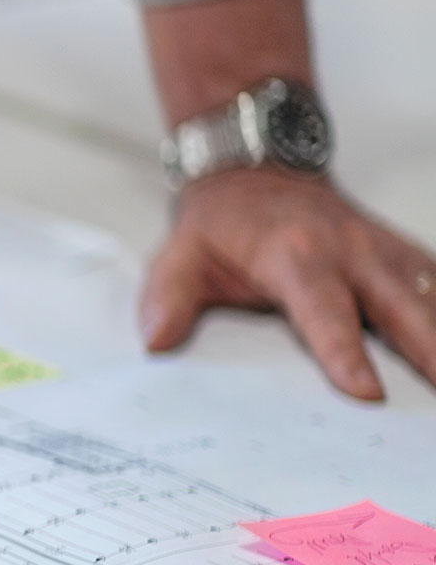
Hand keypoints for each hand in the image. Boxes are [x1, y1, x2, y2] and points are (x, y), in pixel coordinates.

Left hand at [141, 168, 435, 399]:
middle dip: (431, 351)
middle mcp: (351, 250)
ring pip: (433, 297)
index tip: (368, 392)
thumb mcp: (180, 256)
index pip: (324, 310)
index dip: (345, 352)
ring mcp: (384, 251)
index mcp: (295, 254)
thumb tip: (156, 341)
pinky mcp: (404, 255)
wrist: (256, 171)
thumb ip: (167, 299)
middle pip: (402, 307)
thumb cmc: (221, 225)